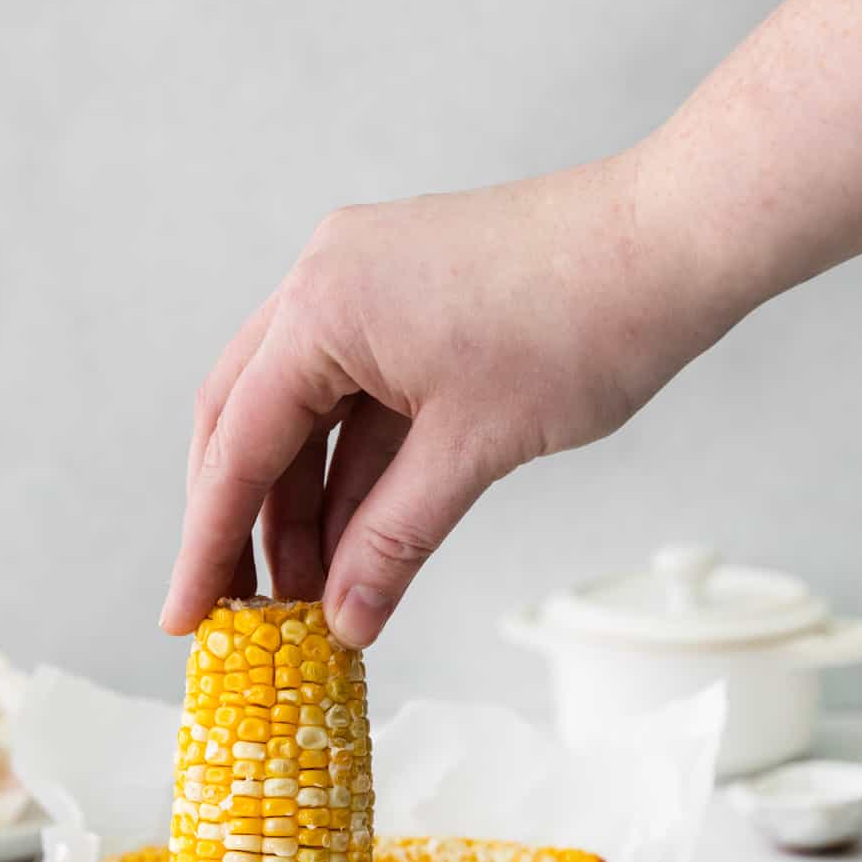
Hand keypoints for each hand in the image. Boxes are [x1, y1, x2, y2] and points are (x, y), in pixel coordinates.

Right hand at [161, 149, 726, 646]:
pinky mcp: (408, 299)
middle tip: (245, 610)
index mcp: (321, 307)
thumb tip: (345, 620)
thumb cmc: (584, 323)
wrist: (675, 241)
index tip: (186, 618)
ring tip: (314, 594)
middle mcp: (325, 282)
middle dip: (244, 523)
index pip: (238, 446)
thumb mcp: (473, 450)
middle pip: (248, 423)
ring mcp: (366, 285)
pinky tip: (357, 539)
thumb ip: (393, 540)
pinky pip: (355, 398)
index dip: (209, 544)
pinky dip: (353, 470)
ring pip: (303, 415)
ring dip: (306, 504)